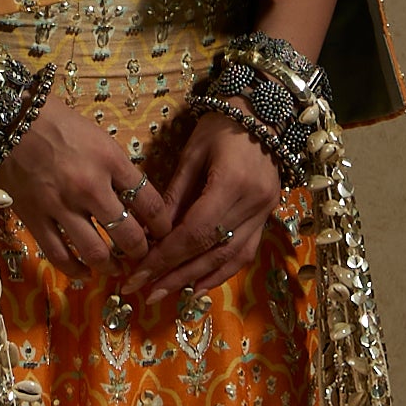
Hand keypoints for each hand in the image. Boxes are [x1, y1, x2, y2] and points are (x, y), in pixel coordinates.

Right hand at [0, 93, 173, 276]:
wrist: (11, 121)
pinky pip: (59, 255)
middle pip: (129, 234)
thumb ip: (118, 170)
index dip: (163, 225)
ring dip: (111, 266)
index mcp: (111, 161)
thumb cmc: (58, 125)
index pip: (150, 203)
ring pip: (95, 252)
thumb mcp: (100, 139)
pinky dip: (75, 269)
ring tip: (116, 268)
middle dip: (141, 251)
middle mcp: (90, 187)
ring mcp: (61, 206)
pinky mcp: (35, 218)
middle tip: (143, 255)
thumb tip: (136, 201)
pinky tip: (84, 272)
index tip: (163, 233)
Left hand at [123, 107, 283, 304]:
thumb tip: (149, 236)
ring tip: (167, 292)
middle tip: (145, 292)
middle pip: (210, 251)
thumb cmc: (221, 126)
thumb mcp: (191, 155)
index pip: (194, 233)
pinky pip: (245, 252)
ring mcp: (265, 212)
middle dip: (175, 275)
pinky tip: (199, 285)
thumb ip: (174, 197)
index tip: (138, 275)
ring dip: (196, 279)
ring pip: (229, 257)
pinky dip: (221, 272)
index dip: (165, 258)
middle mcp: (253, 204)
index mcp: (231, 184)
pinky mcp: (267, 216)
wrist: (263, 113)